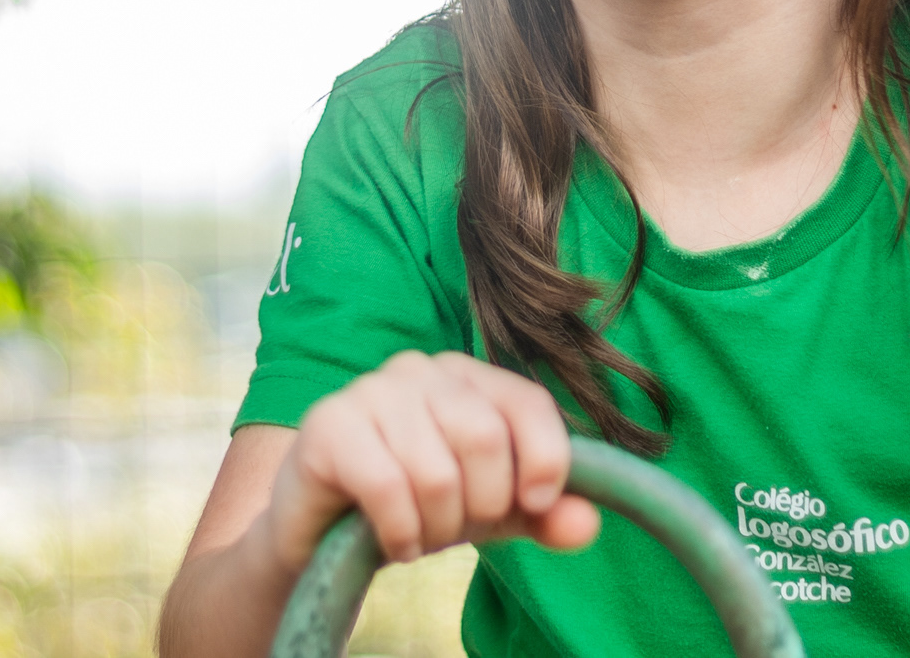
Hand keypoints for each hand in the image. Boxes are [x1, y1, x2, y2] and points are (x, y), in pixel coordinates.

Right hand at [258, 352, 600, 581]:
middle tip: (456, 528)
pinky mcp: (329, 426)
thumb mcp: (487, 512)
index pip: (528, 402)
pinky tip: (391, 539)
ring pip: (438, 473)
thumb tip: (589, 523)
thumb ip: (539, 512)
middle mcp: (419, 369)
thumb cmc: (413, 507)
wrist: (321, 534)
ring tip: (418, 533)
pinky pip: (389, 488)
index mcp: (465, 375)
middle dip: (481, 506)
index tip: (533, 504)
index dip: (545, 459)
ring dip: (435, 529)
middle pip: (486, 439)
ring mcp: (371, 391)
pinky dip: (400, 533)